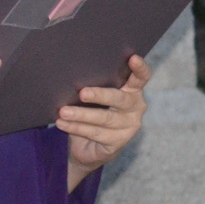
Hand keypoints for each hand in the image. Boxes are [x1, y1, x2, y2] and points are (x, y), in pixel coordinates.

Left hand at [59, 55, 149, 191]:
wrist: (89, 145)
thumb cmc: (92, 109)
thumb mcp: (94, 96)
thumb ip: (93, 83)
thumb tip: (71, 73)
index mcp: (133, 89)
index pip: (141, 77)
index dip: (140, 68)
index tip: (133, 58)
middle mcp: (135, 106)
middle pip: (119, 98)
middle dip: (99, 95)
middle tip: (82, 93)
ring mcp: (129, 126)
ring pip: (104, 118)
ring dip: (81, 114)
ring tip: (63, 112)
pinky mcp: (118, 142)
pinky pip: (95, 133)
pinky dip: (76, 127)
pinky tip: (63, 123)